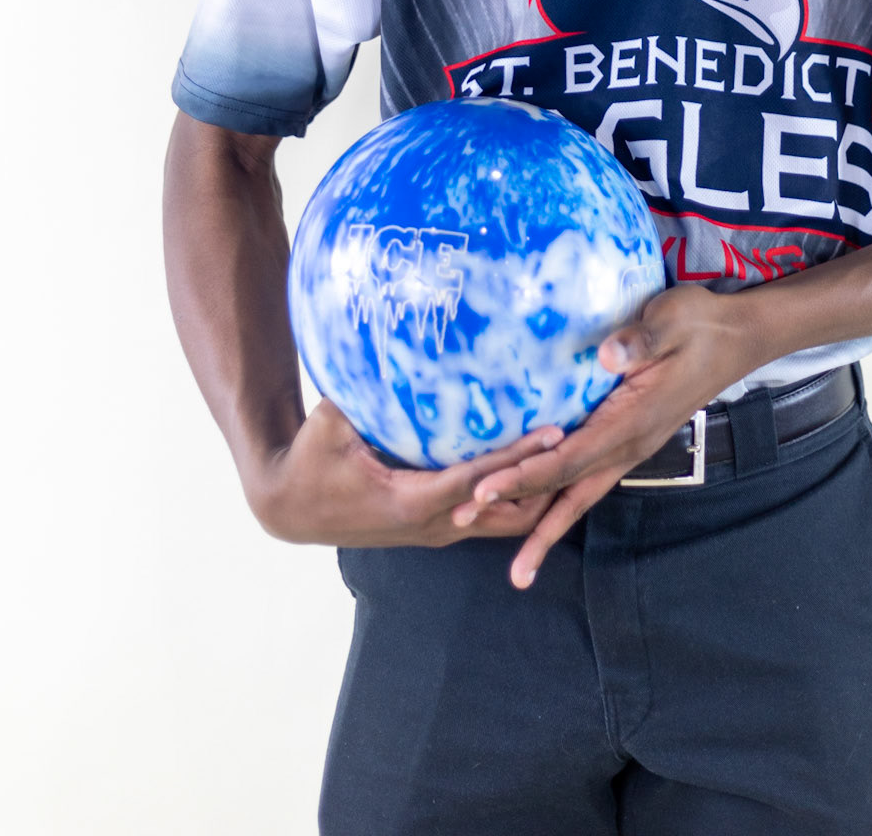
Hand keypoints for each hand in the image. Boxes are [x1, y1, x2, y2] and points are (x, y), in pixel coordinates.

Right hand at [246, 397, 565, 547]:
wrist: (290, 507)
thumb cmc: (310, 462)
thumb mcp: (330, 424)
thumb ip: (360, 390)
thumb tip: (382, 340)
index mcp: (412, 502)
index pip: (478, 478)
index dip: (517, 456)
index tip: (554, 432)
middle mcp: (434, 525)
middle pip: (507, 512)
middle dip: (545, 483)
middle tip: (582, 445)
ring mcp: (436, 531)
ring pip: (503, 522)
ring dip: (535, 495)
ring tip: (570, 458)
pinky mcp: (434, 527)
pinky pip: (487, 517)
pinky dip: (513, 498)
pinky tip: (533, 469)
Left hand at [462, 284, 757, 589]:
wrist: (737, 337)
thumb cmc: (700, 324)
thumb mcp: (672, 320)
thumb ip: (640, 339)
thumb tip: (609, 354)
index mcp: (631, 423)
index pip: (566, 459)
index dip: (523, 476)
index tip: (481, 488)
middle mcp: (627, 446)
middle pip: (564, 492)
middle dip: (517, 515)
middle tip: (464, 522)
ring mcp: (629, 446)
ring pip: (577, 494)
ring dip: (539, 522)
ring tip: (510, 559)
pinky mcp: (628, 436)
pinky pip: (586, 476)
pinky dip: (558, 496)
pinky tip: (538, 503)